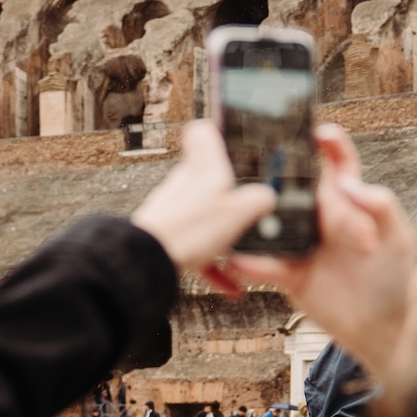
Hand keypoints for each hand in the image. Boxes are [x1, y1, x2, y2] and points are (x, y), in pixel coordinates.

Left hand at [130, 120, 277, 281]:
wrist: (147, 262)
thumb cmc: (187, 230)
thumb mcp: (240, 211)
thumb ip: (259, 200)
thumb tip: (269, 198)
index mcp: (203, 167)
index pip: (201, 131)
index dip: (216, 130)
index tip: (228, 135)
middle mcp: (185, 184)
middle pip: (207, 177)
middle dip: (229, 192)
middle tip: (250, 205)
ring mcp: (174, 210)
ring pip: (204, 215)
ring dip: (224, 233)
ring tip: (244, 250)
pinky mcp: (168, 237)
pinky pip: (198, 249)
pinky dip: (215, 265)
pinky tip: (232, 286)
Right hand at [228, 124, 416, 381]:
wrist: (381, 330)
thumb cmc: (395, 280)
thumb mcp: (397, 239)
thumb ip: (379, 206)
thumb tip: (348, 182)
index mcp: (350, 202)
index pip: (338, 164)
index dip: (328, 144)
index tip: (318, 133)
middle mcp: (322, 218)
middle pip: (294, 187)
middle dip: (277, 174)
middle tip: (260, 167)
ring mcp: (302, 244)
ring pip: (272, 222)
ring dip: (255, 216)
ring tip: (239, 210)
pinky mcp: (288, 273)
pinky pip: (263, 264)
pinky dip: (250, 261)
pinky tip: (238, 257)